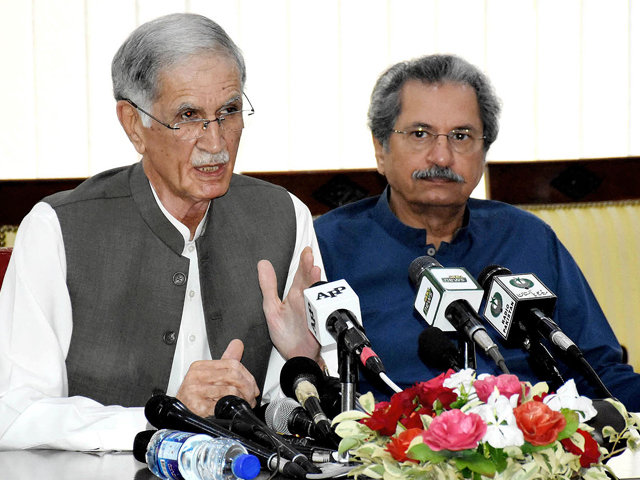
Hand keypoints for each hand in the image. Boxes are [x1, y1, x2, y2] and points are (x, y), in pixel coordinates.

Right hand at [175, 339, 259, 416]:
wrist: (178, 419)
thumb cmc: (195, 398)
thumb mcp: (210, 376)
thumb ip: (226, 361)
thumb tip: (237, 344)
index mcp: (200, 367)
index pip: (232, 364)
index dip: (248, 376)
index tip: (252, 386)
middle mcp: (196, 377)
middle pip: (233, 376)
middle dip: (247, 388)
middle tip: (251, 396)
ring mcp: (195, 391)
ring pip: (231, 390)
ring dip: (242, 400)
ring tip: (242, 404)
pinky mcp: (197, 406)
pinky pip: (223, 404)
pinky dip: (231, 408)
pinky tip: (230, 410)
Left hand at [258, 246, 322, 361]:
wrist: (295, 356)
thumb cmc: (286, 333)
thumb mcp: (271, 307)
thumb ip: (268, 286)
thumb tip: (262, 264)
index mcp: (295, 296)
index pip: (300, 275)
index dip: (303, 262)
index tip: (305, 251)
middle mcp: (306, 302)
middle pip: (309, 282)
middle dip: (310, 269)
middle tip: (310, 257)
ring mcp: (313, 312)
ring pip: (317, 295)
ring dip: (316, 284)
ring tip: (314, 272)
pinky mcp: (318, 325)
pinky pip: (321, 314)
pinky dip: (322, 307)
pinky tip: (320, 300)